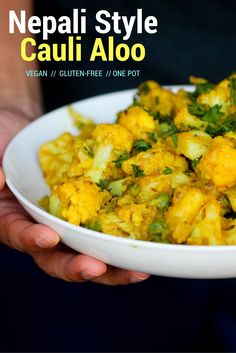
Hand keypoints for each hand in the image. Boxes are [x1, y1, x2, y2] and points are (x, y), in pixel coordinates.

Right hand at [0, 110, 149, 284]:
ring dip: (111, 263)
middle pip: (57, 257)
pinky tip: (145, 240)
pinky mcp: (87, 207)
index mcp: (10, 217)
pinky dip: (122, 235)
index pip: (18, 234)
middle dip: (79, 266)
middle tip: (100, 268)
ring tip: (136, 271)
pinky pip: (104, 224)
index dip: (32, 240)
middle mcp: (38, 225)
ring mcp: (65, 219)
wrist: (21, 132)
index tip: (49, 237)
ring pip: (87, 248)